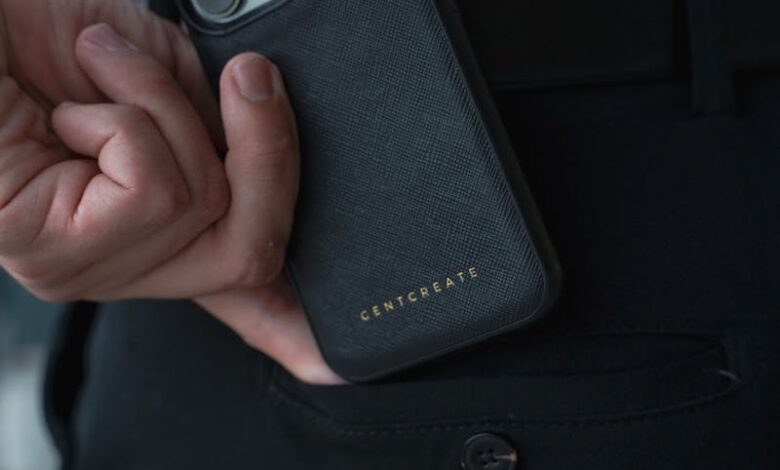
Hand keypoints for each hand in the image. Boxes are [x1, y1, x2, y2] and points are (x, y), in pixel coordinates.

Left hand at [0, 1, 343, 383]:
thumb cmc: (58, 40)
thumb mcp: (173, 80)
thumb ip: (224, 130)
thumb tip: (268, 146)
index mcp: (155, 230)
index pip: (239, 298)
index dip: (288, 329)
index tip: (331, 369)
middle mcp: (126, 265)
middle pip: (253, 255)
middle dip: (270, 154)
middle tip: (251, 79)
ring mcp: (89, 269)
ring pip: (205, 209)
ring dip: (164, 108)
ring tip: (105, 68)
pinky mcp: (52, 254)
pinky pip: (154, 196)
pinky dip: (127, 121)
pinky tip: (74, 110)